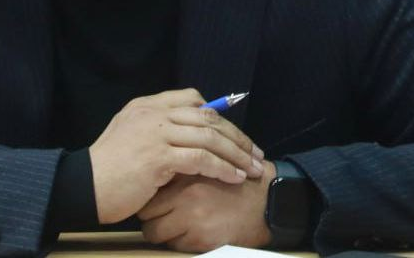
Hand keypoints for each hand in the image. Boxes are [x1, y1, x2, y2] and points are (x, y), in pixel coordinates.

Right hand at [86, 89, 266, 225]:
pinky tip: (234, 177)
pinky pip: (201, 159)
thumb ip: (156, 130)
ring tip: (252, 168)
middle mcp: (153, 113)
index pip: (193, 98)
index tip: (235, 135)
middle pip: (208, 117)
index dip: (219, 115)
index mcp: (147, 106)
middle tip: (256, 153)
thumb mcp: (129, 137)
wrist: (82, 188)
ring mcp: (156, 133)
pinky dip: (222, 168)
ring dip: (236, 154)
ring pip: (209, 137)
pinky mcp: (159, 157)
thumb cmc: (107, 170)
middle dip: (237, 136)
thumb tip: (188, 135)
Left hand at [135, 171, 271, 251]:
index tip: (156, 202)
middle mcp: (185, 196)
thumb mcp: (209, 166)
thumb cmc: (237, 184)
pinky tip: (196, 233)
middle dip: (153, 217)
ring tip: (180, 226)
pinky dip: (181, 242)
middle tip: (165, 216)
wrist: (267, 202)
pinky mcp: (200, 239)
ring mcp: (192, 219)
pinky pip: (174, 246)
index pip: (148, 191)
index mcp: (186, 174)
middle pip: (146, 214)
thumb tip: (152, 179)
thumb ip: (181, 170)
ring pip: (155, 233)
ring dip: (164, 232)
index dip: (150, 198)